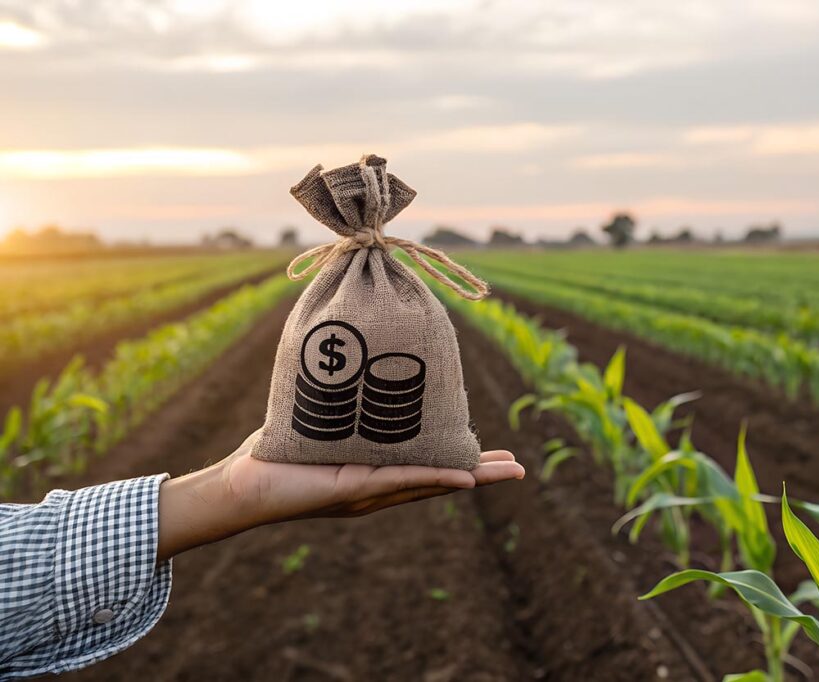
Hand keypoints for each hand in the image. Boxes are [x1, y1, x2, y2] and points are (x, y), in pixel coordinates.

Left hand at [157, 430, 524, 560]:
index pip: (428, 465)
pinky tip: (465, 477)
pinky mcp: (354, 490)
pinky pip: (402, 481)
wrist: (241, 483)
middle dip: (480, 472)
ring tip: (509, 472)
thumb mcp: (318, 423)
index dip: (462, 460)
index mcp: (376, 471)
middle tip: (518, 468)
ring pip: (432, 482)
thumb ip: (339, 403)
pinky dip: (435, 478)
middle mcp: (380, 486)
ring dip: (473, 476)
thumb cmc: (273, 453)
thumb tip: (349, 359)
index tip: (490, 453)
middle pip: (441, 478)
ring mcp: (371, 491)